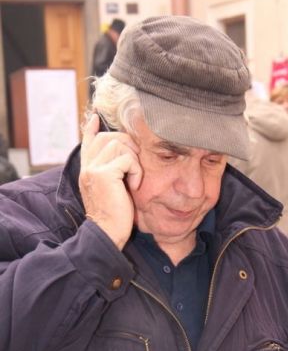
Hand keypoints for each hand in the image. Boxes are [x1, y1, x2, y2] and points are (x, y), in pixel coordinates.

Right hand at [79, 114, 142, 249]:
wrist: (106, 233)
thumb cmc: (114, 216)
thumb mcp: (110, 189)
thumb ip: (111, 171)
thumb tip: (121, 155)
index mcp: (87, 169)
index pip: (87, 141)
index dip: (92, 128)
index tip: (96, 117)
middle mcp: (87, 166)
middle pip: (109, 137)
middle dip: (128, 145)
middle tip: (136, 164)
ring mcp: (94, 169)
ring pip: (119, 144)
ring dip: (134, 160)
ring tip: (133, 179)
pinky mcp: (104, 174)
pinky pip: (128, 159)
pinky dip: (137, 171)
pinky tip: (134, 186)